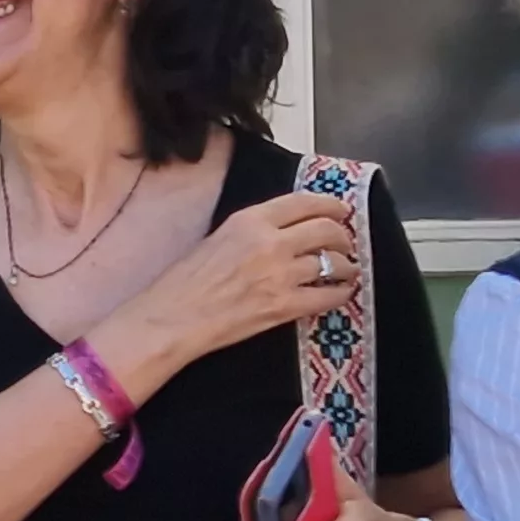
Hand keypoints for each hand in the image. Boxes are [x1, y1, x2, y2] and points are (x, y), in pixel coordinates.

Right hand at [99, 191, 356, 384]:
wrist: (173, 318)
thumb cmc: (184, 282)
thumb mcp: (217, 237)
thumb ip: (252, 230)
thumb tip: (284, 232)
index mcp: (250, 220)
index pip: (304, 202)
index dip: (330, 204)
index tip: (340, 210)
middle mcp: (271, 242)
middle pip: (327, 230)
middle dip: (342, 236)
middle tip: (344, 243)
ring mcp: (281, 275)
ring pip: (334, 262)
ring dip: (346, 265)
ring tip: (346, 269)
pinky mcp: (285, 306)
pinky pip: (329, 296)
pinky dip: (342, 292)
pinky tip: (342, 291)